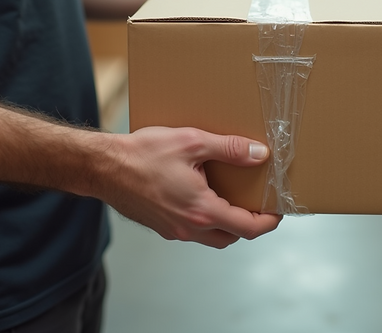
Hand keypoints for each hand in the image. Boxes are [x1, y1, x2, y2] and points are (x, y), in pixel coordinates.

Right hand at [97, 126, 281, 247]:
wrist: (102, 167)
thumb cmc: (142, 154)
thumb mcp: (192, 143)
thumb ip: (229, 149)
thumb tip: (260, 154)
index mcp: (202, 211)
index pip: (248, 228)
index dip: (269, 221)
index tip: (279, 210)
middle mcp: (189, 228)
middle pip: (231, 237)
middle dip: (250, 224)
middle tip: (260, 203)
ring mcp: (173, 230)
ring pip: (211, 237)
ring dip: (227, 224)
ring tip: (235, 199)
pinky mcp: (161, 226)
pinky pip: (193, 231)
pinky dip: (207, 219)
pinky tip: (205, 195)